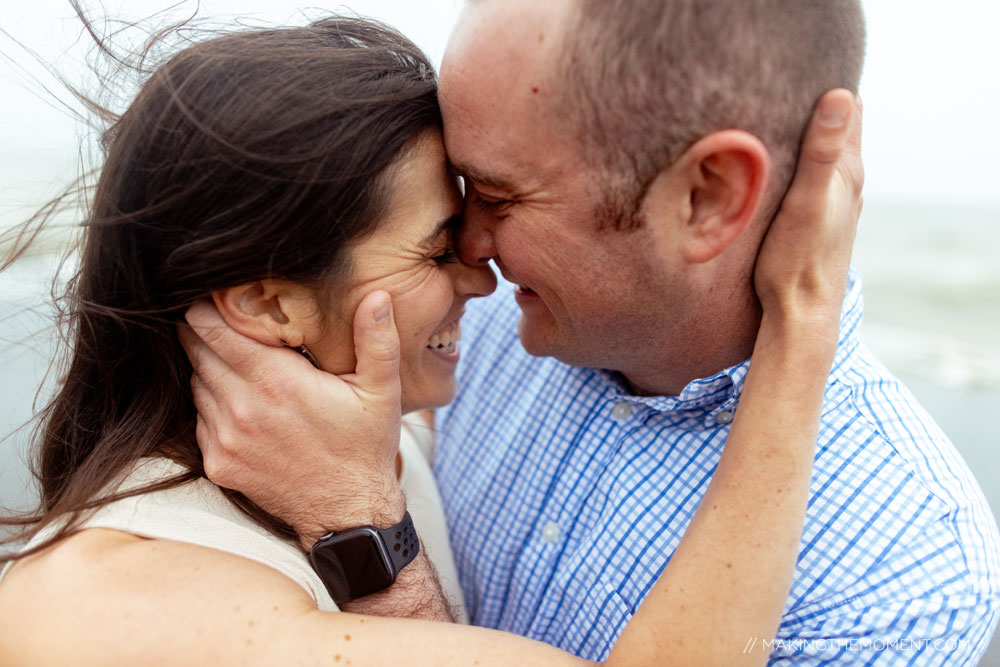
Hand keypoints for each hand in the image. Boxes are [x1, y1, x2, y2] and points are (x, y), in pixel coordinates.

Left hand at [178, 290, 405, 545]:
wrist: (348, 513)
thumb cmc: (365, 447)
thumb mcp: (382, 391)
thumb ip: (377, 340)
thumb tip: (378, 296)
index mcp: (277, 382)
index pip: (215, 330)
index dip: (209, 309)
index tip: (217, 298)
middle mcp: (242, 409)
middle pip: (197, 352)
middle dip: (205, 333)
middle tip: (223, 323)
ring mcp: (225, 439)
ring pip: (196, 385)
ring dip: (209, 369)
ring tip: (236, 363)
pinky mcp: (218, 464)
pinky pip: (200, 419)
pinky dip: (212, 405)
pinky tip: (240, 403)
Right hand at [754, 89, 863, 337]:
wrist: (800, 313)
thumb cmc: (797, 259)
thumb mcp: (807, 199)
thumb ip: (822, 150)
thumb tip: (840, 96)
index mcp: (847, 172)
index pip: (848, 110)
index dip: (824, 92)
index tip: (789, 84)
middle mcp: (847, 186)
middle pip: (835, 131)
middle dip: (810, 111)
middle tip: (769, 100)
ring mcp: (832, 205)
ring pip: (821, 158)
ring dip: (801, 141)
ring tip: (767, 128)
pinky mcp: (814, 222)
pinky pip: (809, 181)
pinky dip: (796, 167)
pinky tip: (773, 173)